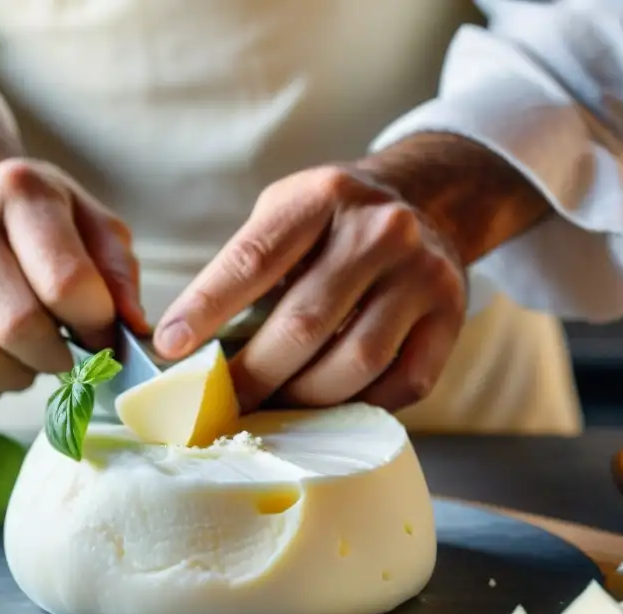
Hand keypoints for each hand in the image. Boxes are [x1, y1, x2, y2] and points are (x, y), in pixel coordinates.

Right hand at [0, 105, 146, 415]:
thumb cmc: (45, 232)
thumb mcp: (96, 230)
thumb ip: (119, 276)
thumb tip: (134, 331)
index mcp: (20, 191)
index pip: (67, 284)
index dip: (98, 327)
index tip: (104, 335)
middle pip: (18, 329)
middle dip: (59, 358)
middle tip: (69, 353)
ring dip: (19, 376)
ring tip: (30, 355)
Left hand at [154, 133, 548, 413]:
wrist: (427, 204)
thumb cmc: (334, 220)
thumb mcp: (287, 212)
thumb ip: (245, 266)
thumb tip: (187, 345)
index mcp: (324, 197)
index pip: (254, 260)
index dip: (207, 308)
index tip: (171, 347)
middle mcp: (381, 230)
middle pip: (304, 324)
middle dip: (253, 375)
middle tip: (220, 402)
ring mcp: (424, 275)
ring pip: (355, 362)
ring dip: (304, 398)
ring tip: (273, 407)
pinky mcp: (451, 317)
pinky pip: (401, 384)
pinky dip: (359, 405)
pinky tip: (330, 405)